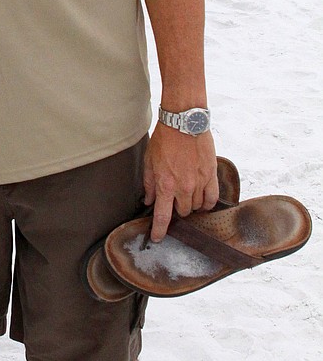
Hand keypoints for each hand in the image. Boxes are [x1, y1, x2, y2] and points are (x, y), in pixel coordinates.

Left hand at [143, 124, 217, 241]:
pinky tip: (203, 201)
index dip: (159, 230)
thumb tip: (149, 200)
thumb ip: (149, 183)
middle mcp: (184, 187)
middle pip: (183, 212)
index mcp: (166, 185)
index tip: (157, 237)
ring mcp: (199, 182)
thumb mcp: (149, 160)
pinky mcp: (211, 175)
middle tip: (174, 202)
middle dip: (177, 210)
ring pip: (197, 207)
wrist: (184, 122)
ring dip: (191, 205)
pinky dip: (207, 203)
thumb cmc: (165, 139)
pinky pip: (212, 198)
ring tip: (187, 196)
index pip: (163, 217)